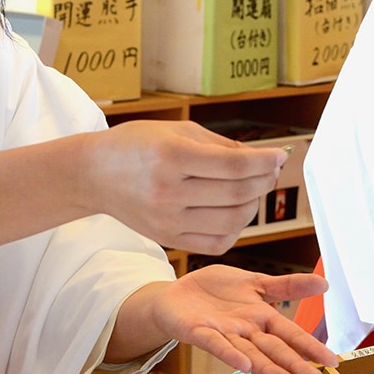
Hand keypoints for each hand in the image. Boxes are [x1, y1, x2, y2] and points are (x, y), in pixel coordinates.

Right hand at [85, 121, 284, 252]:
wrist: (94, 174)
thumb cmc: (138, 144)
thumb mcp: (179, 131)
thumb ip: (223, 146)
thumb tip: (265, 159)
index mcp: (172, 155)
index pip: (234, 165)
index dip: (265, 162)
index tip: (279, 157)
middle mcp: (169, 191)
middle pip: (237, 194)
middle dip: (263, 182)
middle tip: (270, 171)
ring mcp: (167, 220)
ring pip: (231, 221)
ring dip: (253, 205)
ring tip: (253, 190)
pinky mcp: (167, 238)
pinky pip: (216, 242)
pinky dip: (235, 229)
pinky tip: (234, 212)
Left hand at [116, 266, 339, 373]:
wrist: (176, 294)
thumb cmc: (216, 292)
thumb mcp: (255, 282)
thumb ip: (287, 286)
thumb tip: (325, 283)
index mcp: (261, 317)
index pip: (290, 333)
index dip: (310, 346)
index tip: (333, 361)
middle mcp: (246, 331)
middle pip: (273, 348)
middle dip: (294, 363)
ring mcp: (224, 334)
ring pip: (249, 353)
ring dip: (267, 368)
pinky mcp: (200, 332)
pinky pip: (215, 344)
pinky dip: (229, 354)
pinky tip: (243, 365)